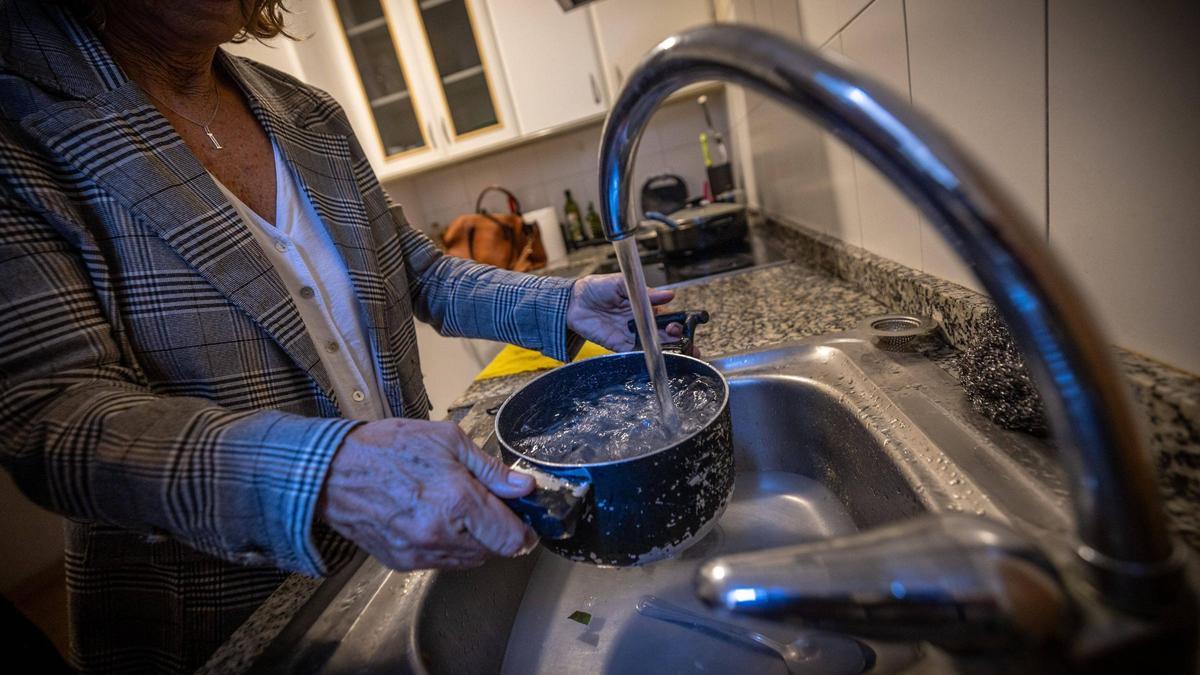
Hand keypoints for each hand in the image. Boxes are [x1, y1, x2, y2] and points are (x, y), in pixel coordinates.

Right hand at [320, 419, 535, 570]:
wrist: (333, 471)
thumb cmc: (388, 448)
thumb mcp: (448, 440)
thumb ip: (490, 469)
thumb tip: (523, 487)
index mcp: (458, 501)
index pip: (512, 538)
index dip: (525, 530)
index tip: (524, 518)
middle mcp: (441, 534)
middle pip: (494, 551)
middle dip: (497, 530)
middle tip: (483, 503)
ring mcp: (421, 552)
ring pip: (469, 560)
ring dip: (474, 540)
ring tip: (454, 507)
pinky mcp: (404, 562)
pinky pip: (442, 562)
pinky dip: (448, 546)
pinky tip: (433, 518)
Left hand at [566, 274, 681, 351]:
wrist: (573, 301)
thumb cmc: (596, 288)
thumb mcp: (621, 283)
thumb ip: (644, 292)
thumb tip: (668, 294)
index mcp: (643, 306)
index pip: (665, 316)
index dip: (675, 321)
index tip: (678, 323)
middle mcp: (639, 322)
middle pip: (662, 333)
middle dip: (674, 337)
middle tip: (676, 334)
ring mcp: (629, 334)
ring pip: (651, 345)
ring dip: (663, 348)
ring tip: (671, 347)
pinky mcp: (618, 345)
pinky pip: (633, 353)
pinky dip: (643, 356)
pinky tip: (651, 356)